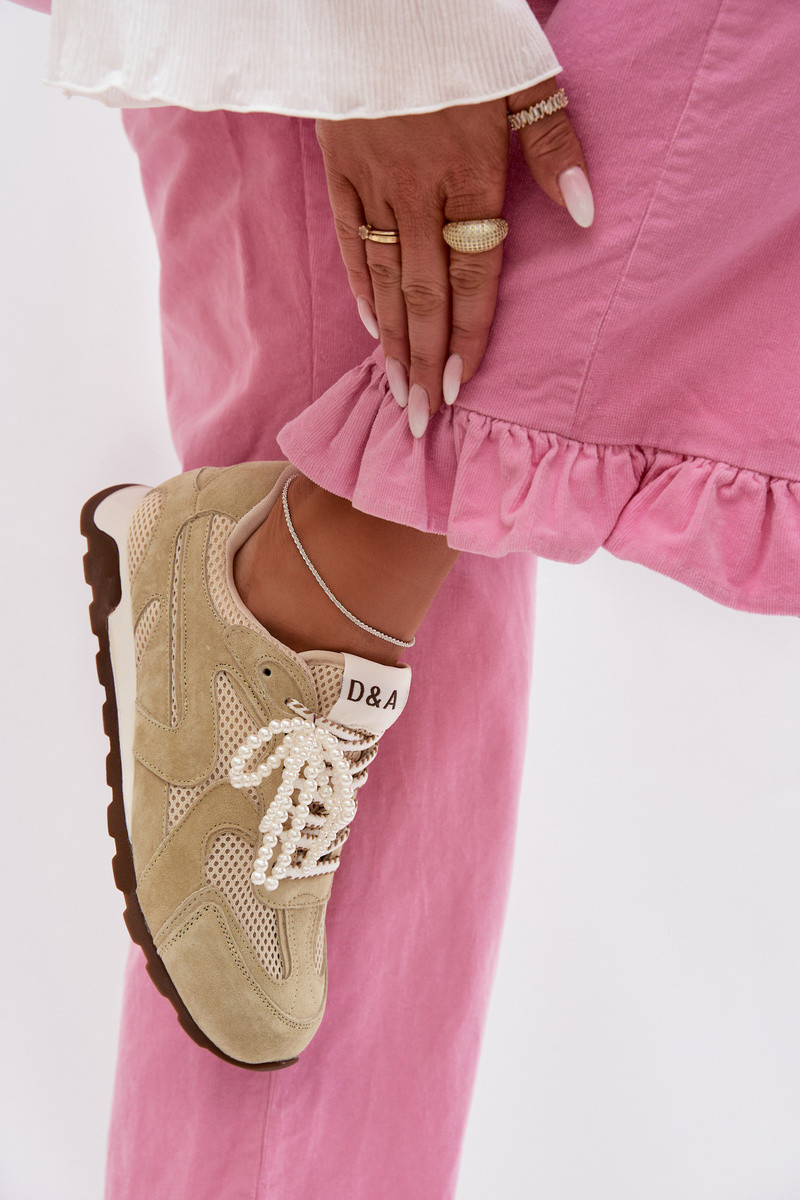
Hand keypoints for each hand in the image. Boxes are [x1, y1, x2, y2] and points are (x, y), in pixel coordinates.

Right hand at [316, 76, 591, 436]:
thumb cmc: (462, 31)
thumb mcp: (523, 74)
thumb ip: (553, 146)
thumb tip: (585, 215)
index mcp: (469, 172)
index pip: (472, 274)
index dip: (468, 333)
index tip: (461, 387)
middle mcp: (417, 191)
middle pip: (423, 293)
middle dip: (423, 361)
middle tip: (420, 420)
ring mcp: (372, 184)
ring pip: (382, 280)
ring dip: (391, 342)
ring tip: (396, 392)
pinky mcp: (339, 171)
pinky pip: (349, 243)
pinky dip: (359, 289)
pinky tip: (371, 329)